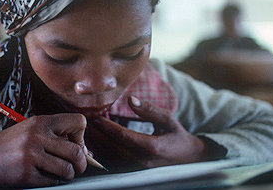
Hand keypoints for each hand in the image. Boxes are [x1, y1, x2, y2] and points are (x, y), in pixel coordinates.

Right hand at [0, 113, 87, 188]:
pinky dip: (52, 182)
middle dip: (82, 163)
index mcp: (41, 121)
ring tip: (61, 174)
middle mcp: (38, 135)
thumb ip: (52, 135)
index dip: (81, 136)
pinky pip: (52, 182)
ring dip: (69, 175)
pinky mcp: (26, 174)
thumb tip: (83, 149)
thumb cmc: (5, 146)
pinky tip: (43, 177)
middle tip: (77, 167)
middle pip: (77, 151)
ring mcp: (32, 155)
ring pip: (68, 169)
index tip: (75, 145)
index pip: (78, 121)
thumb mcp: (28, 130)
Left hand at [90, 96, 206, 168]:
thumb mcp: (168, 120)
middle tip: (84, 121)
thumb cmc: (177, 136)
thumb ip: (149, 110)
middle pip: (112, 148)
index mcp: (152, 147)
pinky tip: (94, 142)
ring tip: (86, 131)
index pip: (123, 137)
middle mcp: (143, 161)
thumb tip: (131, 99)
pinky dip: (102, 153)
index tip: (95, 117)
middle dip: (97, 135)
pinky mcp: (133, 172)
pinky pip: (113, 164)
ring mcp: (137, 170)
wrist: (188, 159)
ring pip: (110, 158)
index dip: (107, 127)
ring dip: (96, 145)